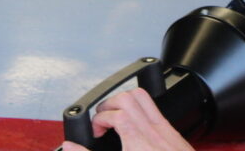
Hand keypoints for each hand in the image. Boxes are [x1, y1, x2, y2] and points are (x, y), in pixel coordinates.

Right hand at [62, 87, 194, 150]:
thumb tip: (70, 148)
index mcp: (137, 143)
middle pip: (129, 98)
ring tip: (116, 116)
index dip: (98, 119)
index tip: (96, 131)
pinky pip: (156, 110)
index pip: (114, 114)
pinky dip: (141, 110)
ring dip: (126, 102)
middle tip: (103, 120)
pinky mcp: (174, 135)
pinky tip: (136, 125)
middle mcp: (153, 133)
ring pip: (144, 98)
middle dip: (110, 104)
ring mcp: (165, 131)